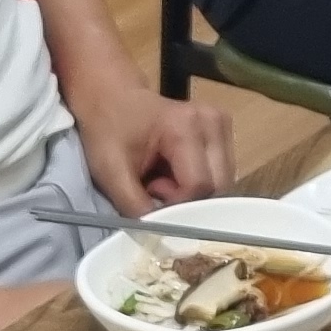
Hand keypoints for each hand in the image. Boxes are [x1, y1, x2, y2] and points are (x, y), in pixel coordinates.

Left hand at [76, 86, 241, 213]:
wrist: (110, 95)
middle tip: (156, 187)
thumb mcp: (111, 171)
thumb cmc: (107, 129)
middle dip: (188, 199)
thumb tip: (160, 235)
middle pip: (218, 186)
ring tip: (164, 178)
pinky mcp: (223, 130)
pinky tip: (176, 172)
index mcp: (187, 126)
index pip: (199, 185)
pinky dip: (200, 182)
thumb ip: (136, 206)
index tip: (150, 191)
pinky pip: (220, 173)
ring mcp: (222, 124)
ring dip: (194, 192)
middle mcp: (213, 122)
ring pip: (223, 182)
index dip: (175, 201)